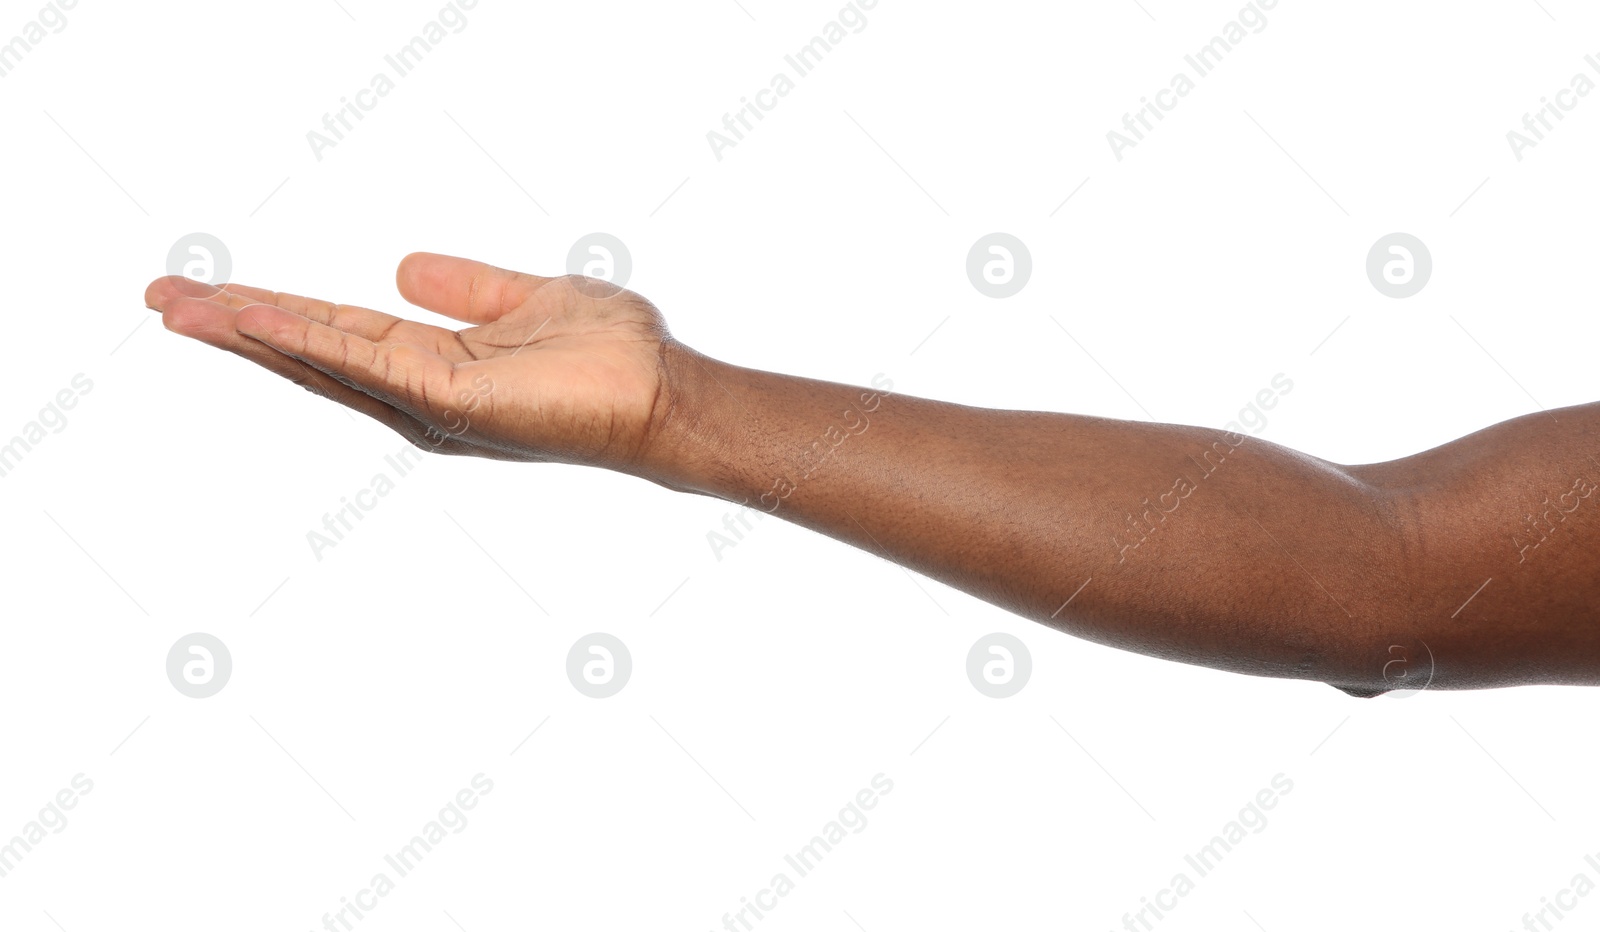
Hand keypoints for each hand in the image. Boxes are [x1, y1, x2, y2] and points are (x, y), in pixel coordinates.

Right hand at [144, 253, 689, 472]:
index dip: (273, 311)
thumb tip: (402, 267)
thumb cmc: (611, 354)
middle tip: (160, 298)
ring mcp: (431, 405)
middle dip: (236, 326)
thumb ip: (464, 289)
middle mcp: (420, 394)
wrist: (664, 391)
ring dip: (252, 332)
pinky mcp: (453, 406)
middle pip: (311, 353)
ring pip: (324, 361)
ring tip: (183, 305)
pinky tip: (260, 319)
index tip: (211, 291)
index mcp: (433, 367)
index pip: (336, 332)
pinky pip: (368, 366)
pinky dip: (311, 342)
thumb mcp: (525, 299)